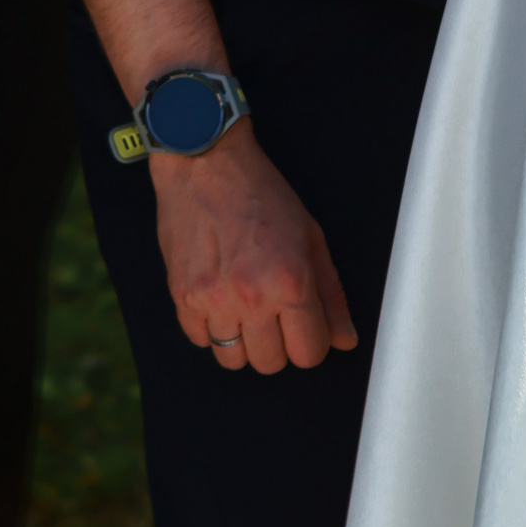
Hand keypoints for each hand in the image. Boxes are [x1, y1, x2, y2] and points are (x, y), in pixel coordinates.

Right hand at [151, 122, 357, 374]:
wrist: (204, 163)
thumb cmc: (261, 193)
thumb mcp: (310, 235)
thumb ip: (330, 293)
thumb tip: (343, 339)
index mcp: (290, 282)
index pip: (309, 353)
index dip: (310, 343)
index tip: (303, 327)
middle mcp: (252, 297)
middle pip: (271, 363)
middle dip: (277, 344)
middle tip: (272, 314)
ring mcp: (213, 299)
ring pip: (233, 359)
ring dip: (242, 341)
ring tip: (243, 308)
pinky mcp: (182, 295)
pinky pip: (200, 340)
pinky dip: (210, 328)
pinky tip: (217, 299)